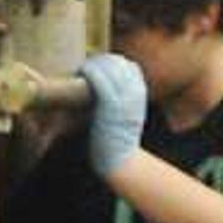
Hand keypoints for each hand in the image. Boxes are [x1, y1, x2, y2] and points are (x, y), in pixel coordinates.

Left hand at [79, 52, 147, 181]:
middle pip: (120, 65)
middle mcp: (135, 94)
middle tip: (85, 66)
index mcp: (140, 94)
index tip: (97, 65)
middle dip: (101, 61)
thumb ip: (119, 97)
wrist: (119, 160)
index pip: (129, 67)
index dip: (112, 62)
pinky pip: (102, 83)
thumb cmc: (115, 138)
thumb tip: (103, 82)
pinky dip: (91, 74)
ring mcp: (125, 100)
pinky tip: (82, 73)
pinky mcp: (112, 108)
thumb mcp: (124, 113)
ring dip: (94, 65)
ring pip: (111, 70)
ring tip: (82, 69)